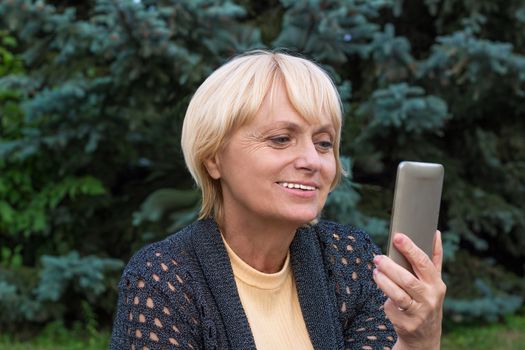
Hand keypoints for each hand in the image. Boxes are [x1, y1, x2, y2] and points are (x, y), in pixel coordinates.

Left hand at [372, 231, 446, 349]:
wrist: (425, 335)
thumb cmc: (426, 299)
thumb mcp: (434, 282)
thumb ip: (434, 258)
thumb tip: (435, 232)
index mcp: (437, 284)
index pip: (423, 263)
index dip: (410, 249)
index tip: (397, 237)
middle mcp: (430, 298)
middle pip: (408, 279)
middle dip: (390, 267)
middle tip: (378, 258)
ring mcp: (419, 312)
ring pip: (398, 294)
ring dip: (383, 281)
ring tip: (375, 271)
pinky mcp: (406, 324)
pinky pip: (392, 307)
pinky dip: (385, 297)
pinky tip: (381, 289)